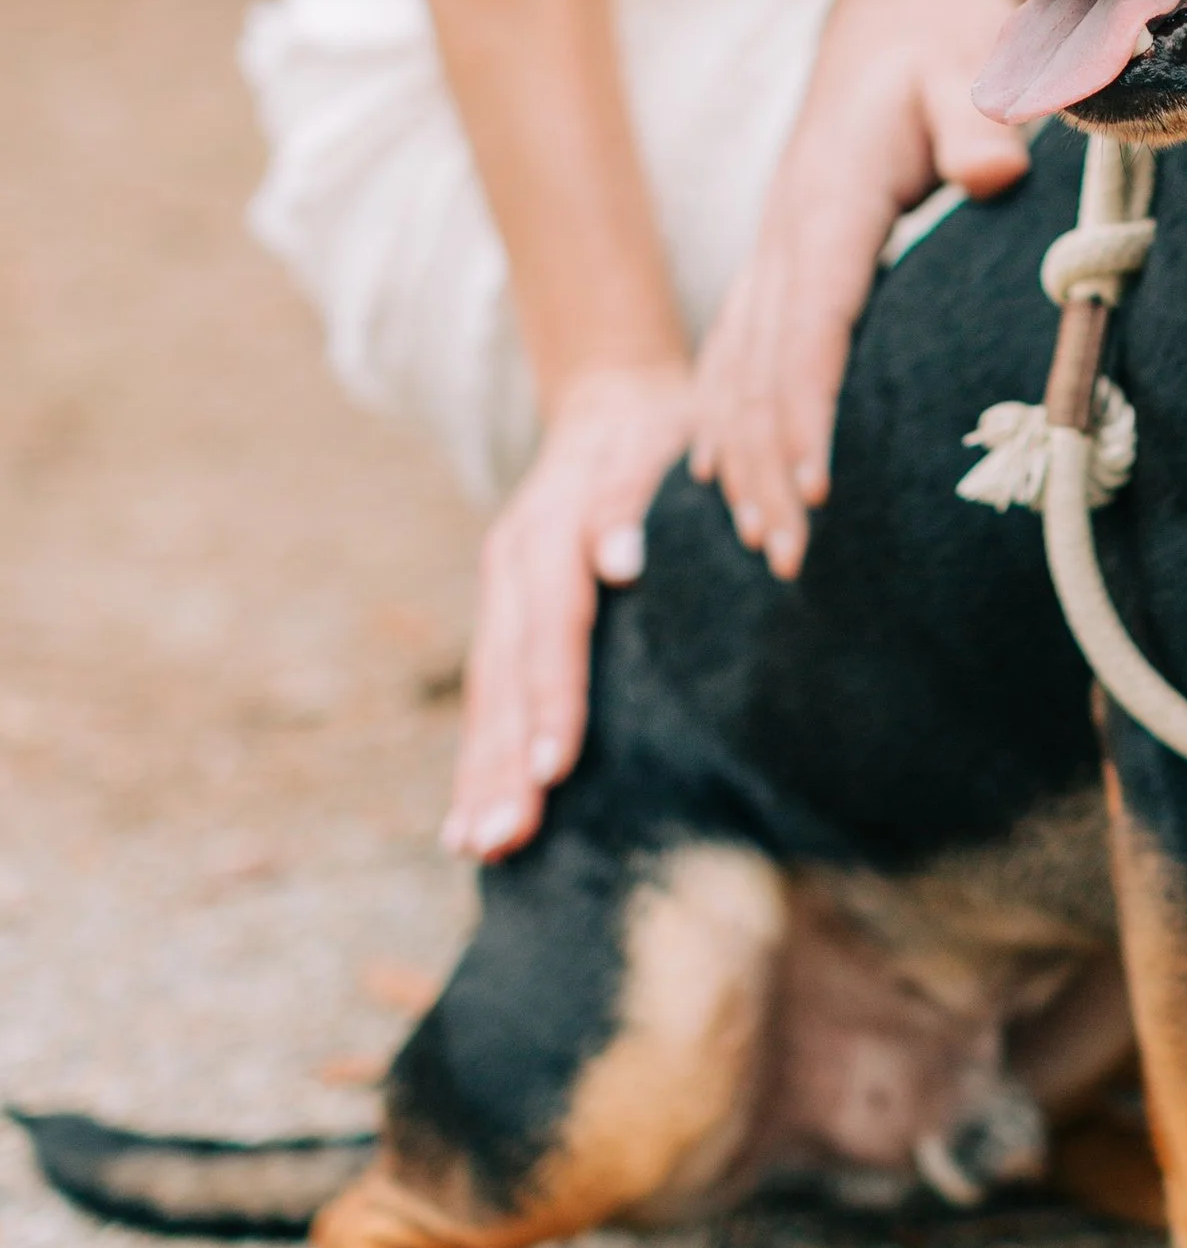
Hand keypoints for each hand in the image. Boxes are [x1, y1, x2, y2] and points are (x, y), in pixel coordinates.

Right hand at [444, 358, 694, 860]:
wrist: (613, 402)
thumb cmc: (657, 431)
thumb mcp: (658, 441)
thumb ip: (632, 497)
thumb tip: (620, 561)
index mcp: (550, 530)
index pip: (554, 627)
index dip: (554, 698)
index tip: (555, 767)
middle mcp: (512, 566)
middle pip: (505, 674)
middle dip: (501, 761)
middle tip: (501, 837)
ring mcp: (500, 593)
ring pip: (486, 693)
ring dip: (478, 771)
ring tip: (475, 845)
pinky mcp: (504, 616)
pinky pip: (487, 694)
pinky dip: (477, 756)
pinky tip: (468, 822)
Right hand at [689, 0, 1039, 579]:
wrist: (907, 5)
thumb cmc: (952, 42)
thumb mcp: (974, 64)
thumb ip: (980, 118)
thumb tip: (992, 172)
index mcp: (830, 198)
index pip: (809, 324)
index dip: (803, 411)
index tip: (813, 491)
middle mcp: (787, 230)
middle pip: (759, 367)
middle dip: (765, 465)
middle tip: (787, 560)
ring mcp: (777, 245)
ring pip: (737, 366)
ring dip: (741, 456)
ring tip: (757, 545)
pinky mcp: (783, 256)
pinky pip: (737, 349)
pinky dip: (726, 416)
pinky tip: (721, 475)